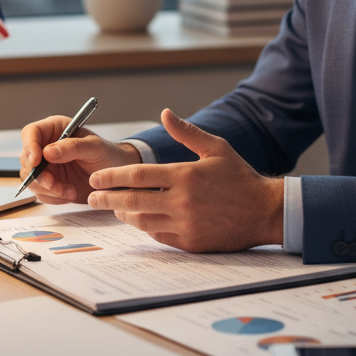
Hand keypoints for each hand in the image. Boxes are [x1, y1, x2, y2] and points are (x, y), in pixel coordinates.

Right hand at [19, 115, 141, 203]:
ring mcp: (47, 166)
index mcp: (55, 129)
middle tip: (55, 184)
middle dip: (39, 175)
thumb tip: (48, 152)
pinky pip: (41, 193)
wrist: (116, 178)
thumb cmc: (108, 155)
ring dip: (48, 189)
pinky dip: (53, 197)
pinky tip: (70, 193)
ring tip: (69, 191)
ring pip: (31, 179)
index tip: (36, 162)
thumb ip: (72, 147)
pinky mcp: (50, 184)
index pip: (31, 133)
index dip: (29, 146)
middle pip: (27, 160)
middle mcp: (46, 147)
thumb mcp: (94, 147)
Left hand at [86, 108, 284, 251]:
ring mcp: (185, 224)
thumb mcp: (216, 148)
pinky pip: (158, 236)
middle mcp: (182, 201)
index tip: (96, 178)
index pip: (137, 175)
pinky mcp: (190, 242)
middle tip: (92, 197)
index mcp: (185, 175)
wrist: (264, 212)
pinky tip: (137, 220)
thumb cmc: (239, 177)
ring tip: (113, 208)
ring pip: (142, 221)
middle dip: (107, 199)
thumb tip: (165, 113)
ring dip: (123, 215)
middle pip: (132, 201)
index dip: (112, 177)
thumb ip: (187, 132)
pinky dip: (144, 227)